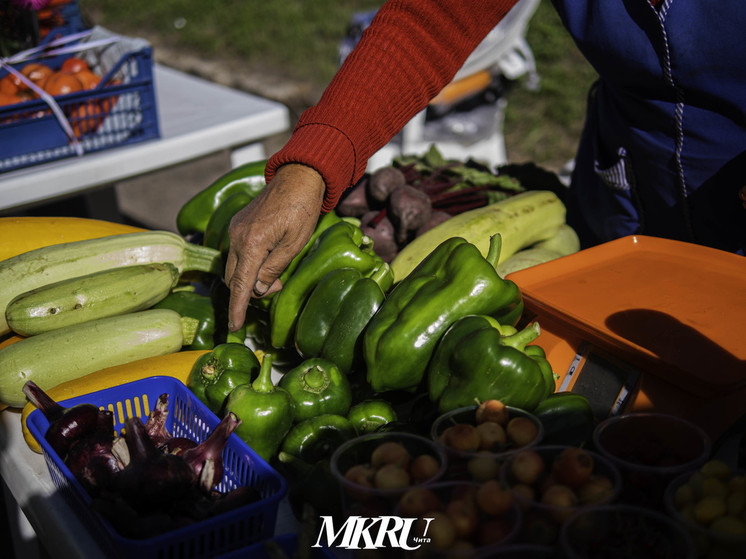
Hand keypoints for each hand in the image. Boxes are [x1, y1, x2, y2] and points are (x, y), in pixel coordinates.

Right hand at [224, 163, 324, 330]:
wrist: (297, 177)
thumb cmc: (302, 209)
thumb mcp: (295, 244)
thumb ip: (274, 268)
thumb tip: (259, 288)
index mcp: (252, 243)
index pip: (241, 285)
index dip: (237, 308)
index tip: (234, 328)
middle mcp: (237, 237)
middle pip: (234, 279)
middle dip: (250, 292)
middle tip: (275, 288)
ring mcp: (235, 230)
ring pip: (234, 267)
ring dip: (250, 278)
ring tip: (274, 274)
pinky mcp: (238, 225)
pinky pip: (237, 253)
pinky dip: (249, 264)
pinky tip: (267, 260)